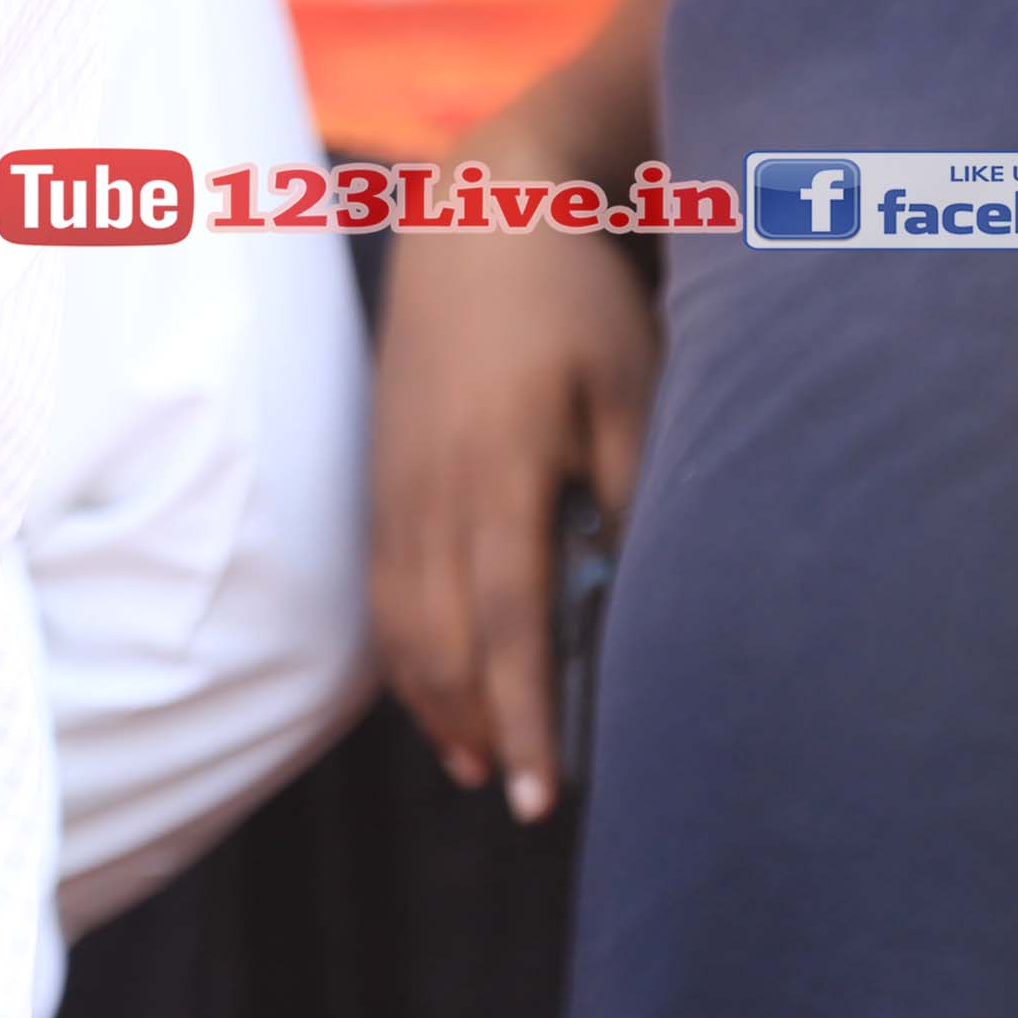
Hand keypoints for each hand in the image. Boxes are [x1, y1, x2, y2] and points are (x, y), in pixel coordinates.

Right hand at [372, 194, 660, 824]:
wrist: (479, 216)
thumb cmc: (573, 299)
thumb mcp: (630, 380)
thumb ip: (632, 488)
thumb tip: (635, 592)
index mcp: (495, 470)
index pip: (506, 625)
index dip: (526, 718)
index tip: (548, 794)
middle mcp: (429, 489)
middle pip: (442, 644)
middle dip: (481, 730)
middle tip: (528, 801)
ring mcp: (394, 483)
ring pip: (401, 626)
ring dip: (437, 704)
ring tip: (483, 765)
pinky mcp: (382, 475)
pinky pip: (382, 590)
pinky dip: (407, 654)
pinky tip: (440, 687)